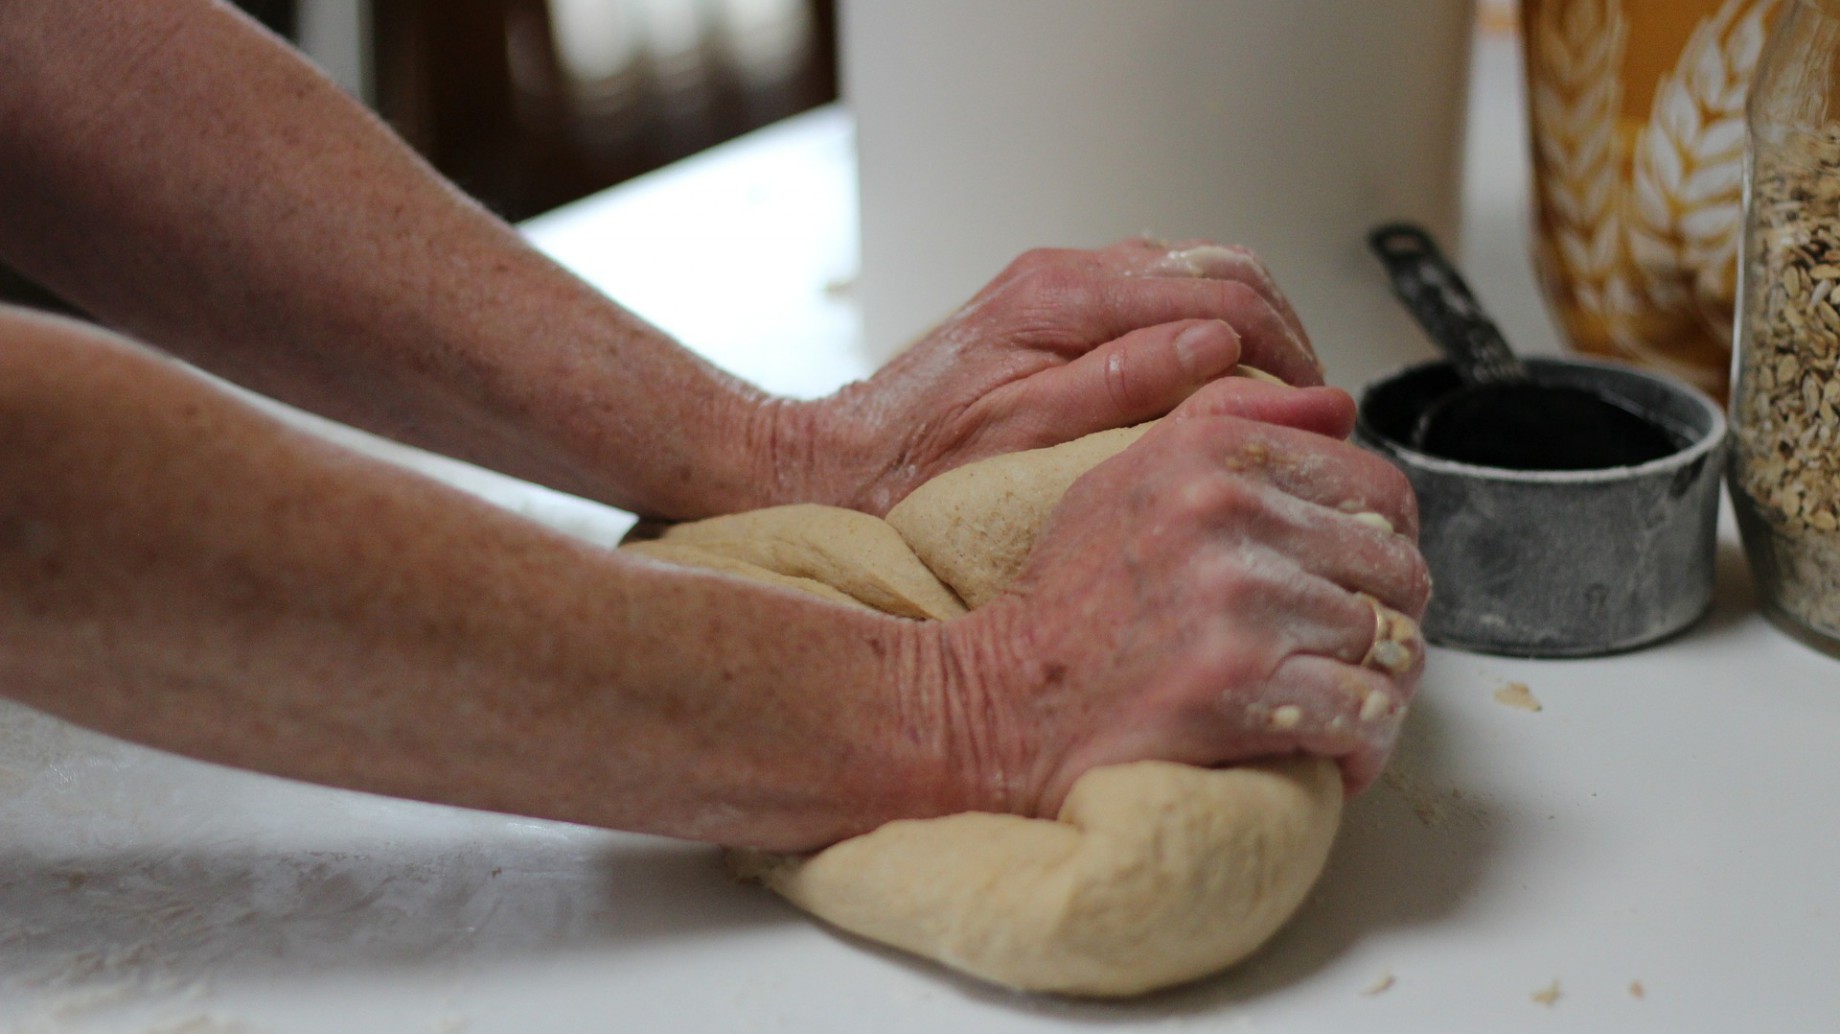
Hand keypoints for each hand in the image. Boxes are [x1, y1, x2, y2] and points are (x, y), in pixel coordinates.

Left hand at [781, 238, 1320, 514]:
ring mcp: (1057, 285)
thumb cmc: (917, 470)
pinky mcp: (1049, 305)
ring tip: (1269, 393)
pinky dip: (1198, 327)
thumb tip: (1219, 350)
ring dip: (1244, 325)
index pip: (1221, 295)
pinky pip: (1152, 294)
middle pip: (1218, 268)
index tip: (1317, 404)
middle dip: (1279, 328)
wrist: (839, 463)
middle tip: (1306, 399)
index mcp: (1063, 301)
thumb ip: (1126, 385)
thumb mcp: (1029, 442)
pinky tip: (1207, 380)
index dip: (1287, 349)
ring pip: (1191, 273)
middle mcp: (1063, 277)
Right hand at [924, 378, 1428, 815]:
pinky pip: (1365, 713)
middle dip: (1386, 620)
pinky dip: (1362, 745)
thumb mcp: (1127, 475)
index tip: (1358, 582)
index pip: (1379, 489)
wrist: (1002, 700)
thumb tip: (1339, 406)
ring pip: (1390, 646)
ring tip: (1332, 704)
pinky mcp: (1240, 688)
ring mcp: (1238, 604)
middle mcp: (1228, 515)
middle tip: (1345, 653)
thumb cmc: (1065, 602)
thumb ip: (1230, 422)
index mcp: (1212, 455)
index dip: (1385, 545)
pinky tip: (1332, 751)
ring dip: (1373, 688)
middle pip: (1397, 570)